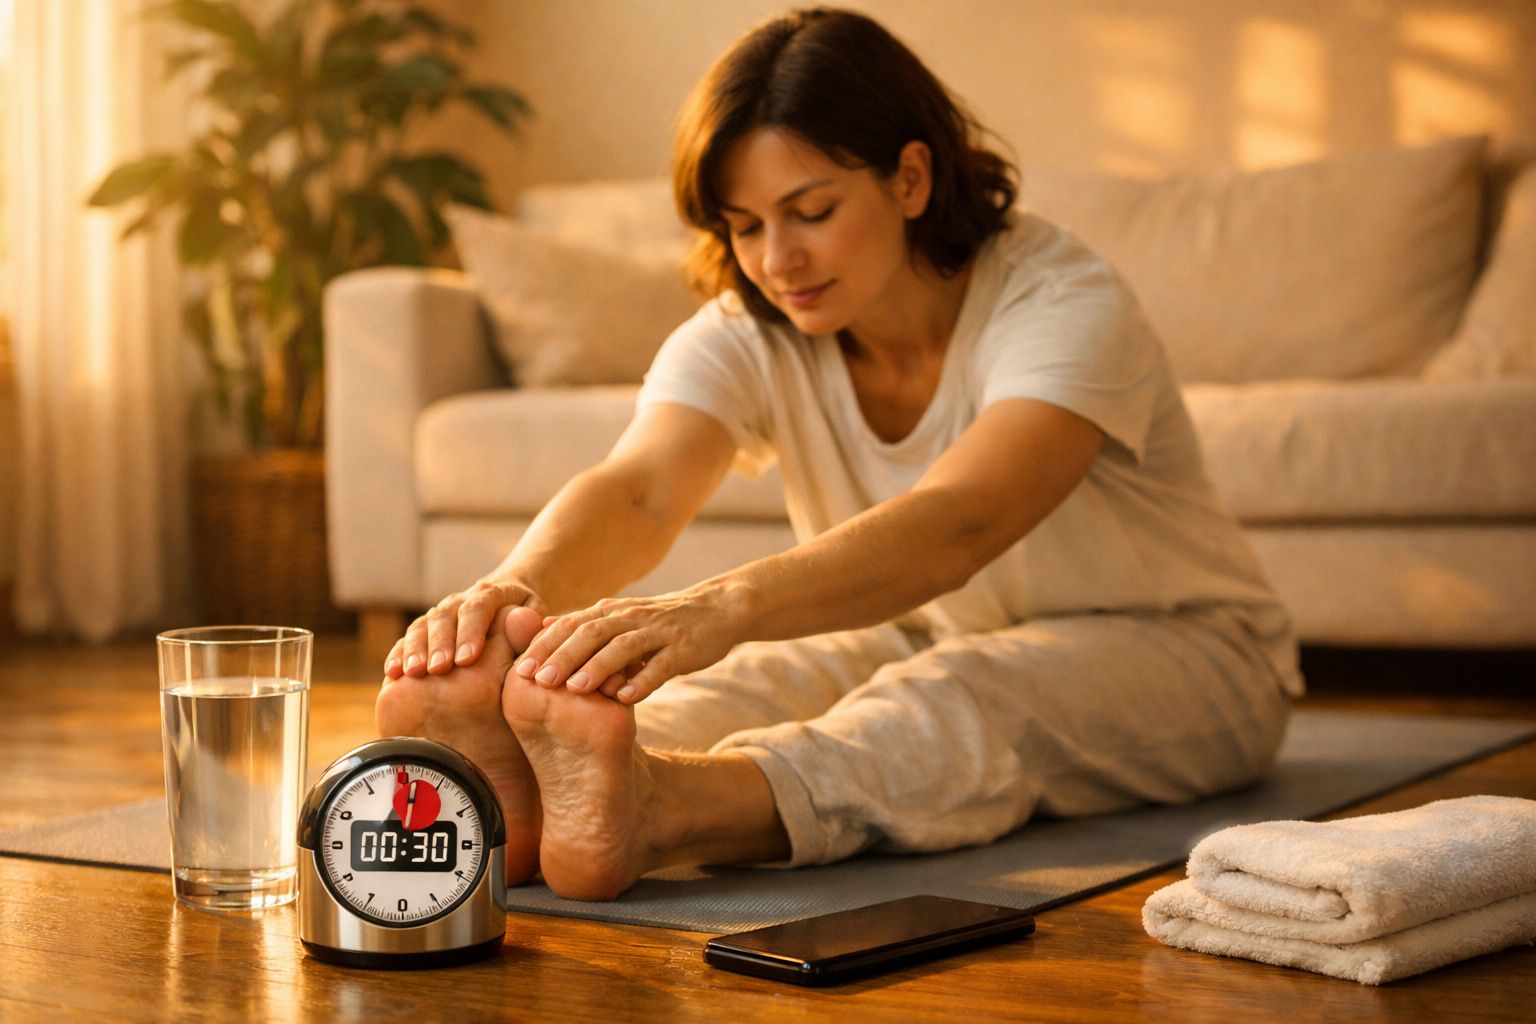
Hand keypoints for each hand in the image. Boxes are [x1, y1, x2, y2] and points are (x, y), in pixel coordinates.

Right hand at [386, 579, 544, 679]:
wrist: (508, 604)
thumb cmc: (527, 624)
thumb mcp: (536, 622)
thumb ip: (531, 626)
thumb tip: (526, 625)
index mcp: (493, 594)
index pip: (479, 608)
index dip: (471, 632)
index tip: (467, 660)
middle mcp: (463, 600)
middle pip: (446, 616)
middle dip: (441, 642)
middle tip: (438, 669)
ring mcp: (442, 612)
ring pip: (424, 624)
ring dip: (416, 648)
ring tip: (413, 672)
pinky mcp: (426, 627)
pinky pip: (408, 637)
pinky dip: (399, 653)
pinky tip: (394, 672)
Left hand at [513, 584, 746, 704]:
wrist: (718, 610)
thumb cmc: (661, 623)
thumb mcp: (622, 619)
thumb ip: (586, 626)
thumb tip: (542, 631)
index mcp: (612, 612)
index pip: (571, 624)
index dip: (544, 646)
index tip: (519, 669)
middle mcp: (631, 617)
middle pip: (591, 632)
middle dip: (562, 655)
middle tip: (537, 680)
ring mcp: (659, 632)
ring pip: (623, 647)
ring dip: (597, 667)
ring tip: (574, 689)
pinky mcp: (684, 649)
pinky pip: (661, 666)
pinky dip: (642, 681)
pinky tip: (624, 699)